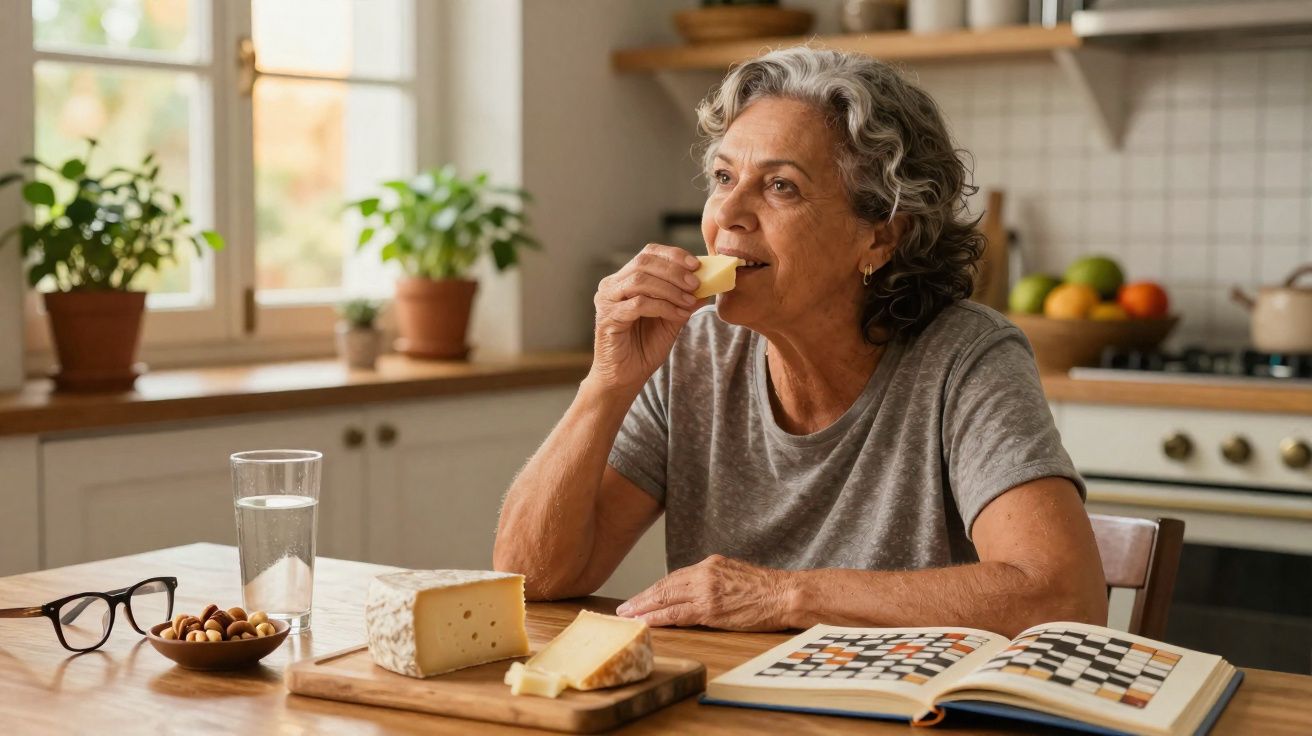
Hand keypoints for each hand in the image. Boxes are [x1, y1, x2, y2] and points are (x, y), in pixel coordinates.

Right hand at [589, 244, 700, 392]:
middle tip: (696, 283)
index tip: (696, 265)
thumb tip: (710, 283)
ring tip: (688, 301)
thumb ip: (685, 300)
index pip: (648, 253)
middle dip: (674, 271)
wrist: (625, 378)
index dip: (673, 255)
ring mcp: (607, 300)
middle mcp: (612, 285)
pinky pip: (638, 304)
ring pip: (640, 280)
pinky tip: (678, 315)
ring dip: (670, 289)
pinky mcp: (607, 318)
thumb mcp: (671, 319)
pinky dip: (663, 306)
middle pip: (644, 262)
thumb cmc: (644, 347)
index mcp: (625, 279)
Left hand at [615, 554, 797, 631]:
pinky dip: (658, 618)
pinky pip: (677, 615)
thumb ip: (715, 580)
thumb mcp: (736, 575)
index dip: (656, 589)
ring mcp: (706, 591)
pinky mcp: (710, 609)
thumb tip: (698, 592)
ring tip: (628, 617)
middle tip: (624, 608)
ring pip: (666, 599)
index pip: (675, 577)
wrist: (786, 594)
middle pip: (665, 586)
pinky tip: (645, 623)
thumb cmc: (767, 589)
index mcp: (711, 564)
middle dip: (642, 598)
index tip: (642, 596)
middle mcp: (705, 573)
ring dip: (644, 608)